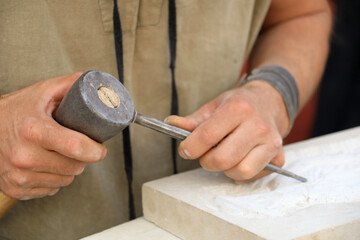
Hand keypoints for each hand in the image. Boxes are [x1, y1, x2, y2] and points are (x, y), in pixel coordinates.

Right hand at [0, 73, 106, 199]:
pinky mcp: (15, 189)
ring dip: (68, 169)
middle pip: (75, 167)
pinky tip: (45, 164)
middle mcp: (24, 156)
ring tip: (58, 153)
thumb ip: (71, 86)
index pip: (76, 146)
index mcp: (34, 130)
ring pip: (66, 181)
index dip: (95, 150)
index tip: (100, 148)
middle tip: (76, 145)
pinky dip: (54, 179)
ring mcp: (18, 176)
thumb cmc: (17, 110)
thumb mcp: (42, 92)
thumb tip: (98, 86)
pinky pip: (51, 189)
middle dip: (82, 157)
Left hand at [166, 81, 288, 181]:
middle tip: (205, 154)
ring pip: (239, 171)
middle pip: (222, 159)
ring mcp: (271, 143)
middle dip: (206, 161)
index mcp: (238, 108)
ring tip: (224, 156)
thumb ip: (193, 120)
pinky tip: (238, 160)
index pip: (207, 136)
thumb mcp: (214, 106)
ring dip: (225, 169)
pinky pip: (253, 176)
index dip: (190, 147)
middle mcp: (257, 126)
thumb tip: (170, 123)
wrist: (269, 103)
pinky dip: (240, 174)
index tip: (185, 150)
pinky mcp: (278, 157)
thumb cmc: (239, 105)